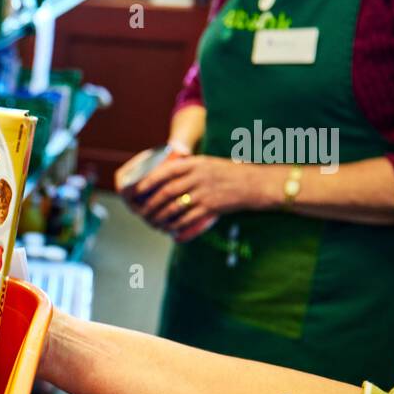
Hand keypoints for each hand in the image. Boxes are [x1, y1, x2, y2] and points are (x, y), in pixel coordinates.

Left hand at [128, 156, 273, 241]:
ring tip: (153, 223)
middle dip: (151, 204)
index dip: (148, 182)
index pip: (166, 171)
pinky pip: (187, 218)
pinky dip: (175, 225)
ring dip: (160, 217)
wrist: (255, 184)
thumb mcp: (208, 164)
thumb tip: (165, 178)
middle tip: (143, 212)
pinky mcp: (211, 207)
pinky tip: (169, 229)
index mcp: (196, 164)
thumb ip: (189, 169)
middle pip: (166, 192)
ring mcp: (204, 193)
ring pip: (174, 207)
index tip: (138, 190)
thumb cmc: (230, 173)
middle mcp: (198, 177)